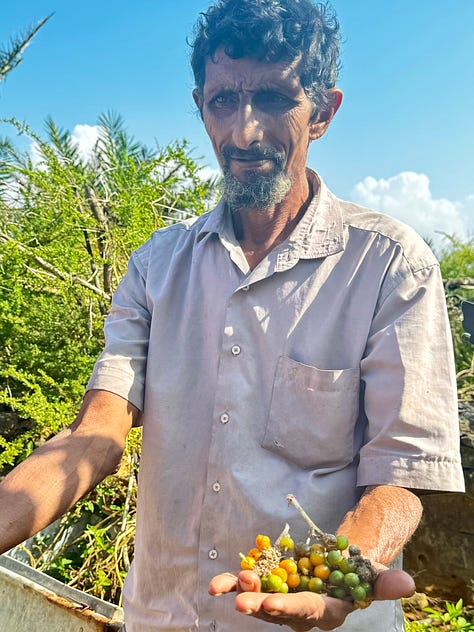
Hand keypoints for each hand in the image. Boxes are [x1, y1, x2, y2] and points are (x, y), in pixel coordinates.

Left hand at [209, 567, 414, 630]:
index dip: (289, 608)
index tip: (271, 604)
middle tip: (243, 602)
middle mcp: (300, 610)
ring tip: (231, 583)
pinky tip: (216, 585)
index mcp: (326, 610)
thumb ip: (386, 582)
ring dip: (244, 591)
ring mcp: (281, 595)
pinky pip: (248, 584)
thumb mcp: (374, 574)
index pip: (307, 612)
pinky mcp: (268, 581)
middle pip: (278, 611)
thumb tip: (407, 585)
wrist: (338, 560)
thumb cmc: (358, 571)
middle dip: (259, 606)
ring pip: (259, 598)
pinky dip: (232, 583)